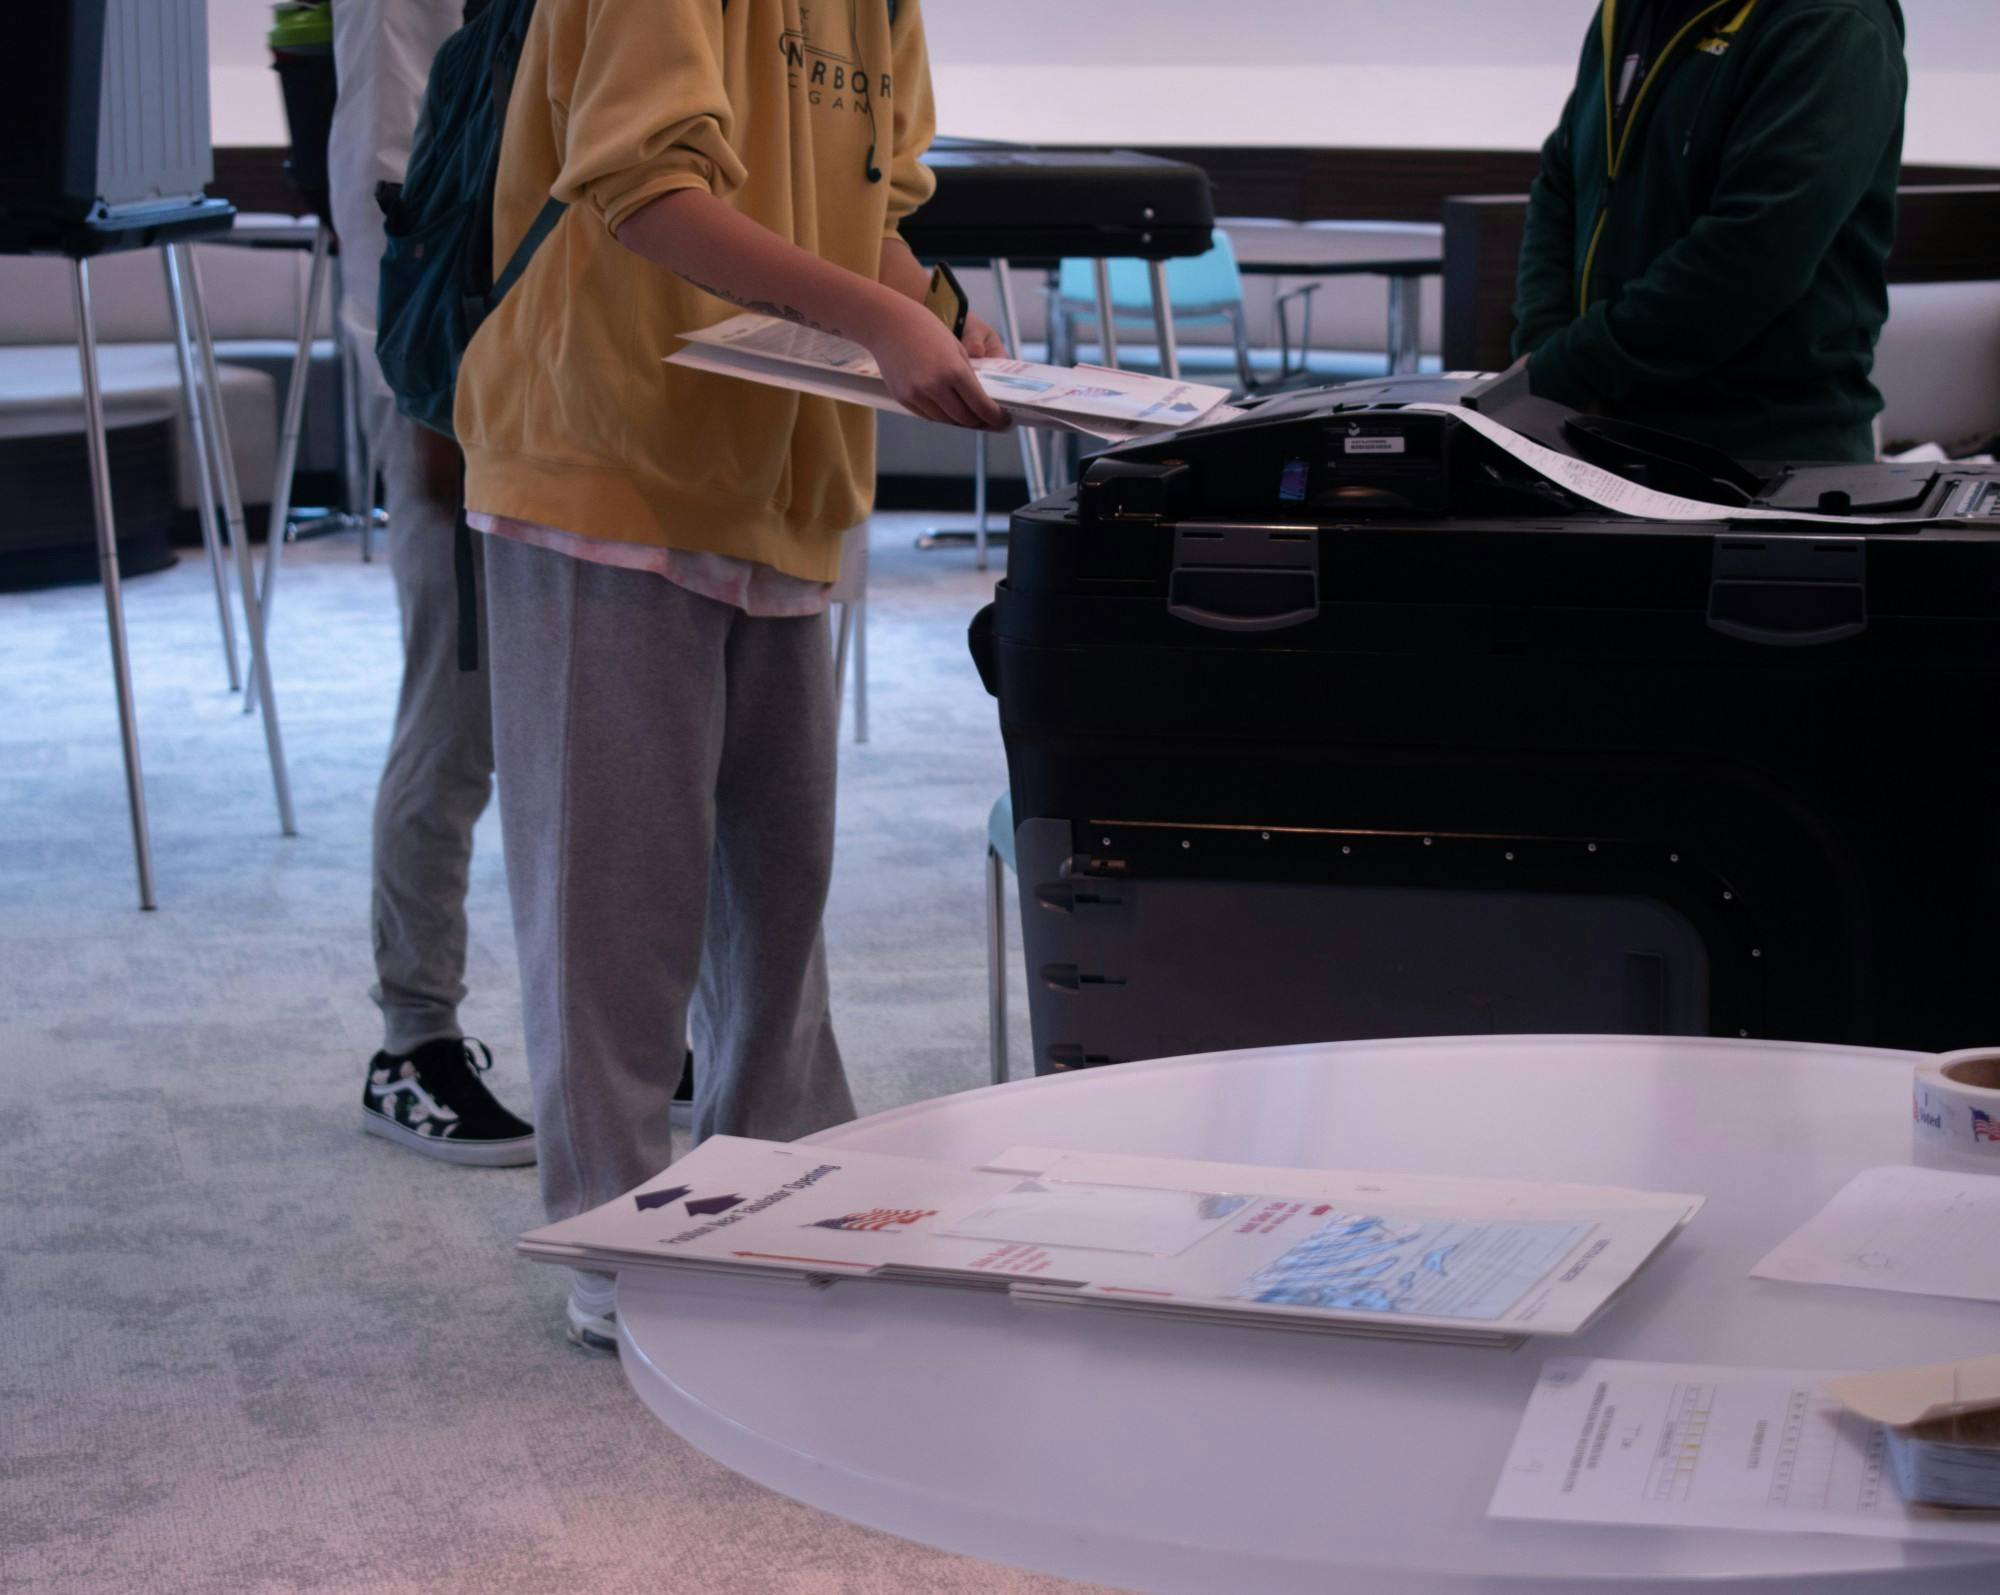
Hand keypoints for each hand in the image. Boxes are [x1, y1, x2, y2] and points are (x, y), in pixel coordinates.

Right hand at [864, 295, 1009, 429]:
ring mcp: (917, 394)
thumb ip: (968, 377)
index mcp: (954, 371)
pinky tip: (946, 407)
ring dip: (958, 419)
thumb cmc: (926, 328)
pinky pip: (927, 415)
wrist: (888, 322)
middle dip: (978, 420)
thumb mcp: (956, 348)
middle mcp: (935, 386)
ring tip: (967, 414)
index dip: (995, 417)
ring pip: (945, 420)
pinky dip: (939, 414)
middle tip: (987, 419)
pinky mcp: (903, 398)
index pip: (981, 406)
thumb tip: (978, 402)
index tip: (1002, 420)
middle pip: (964, 418)